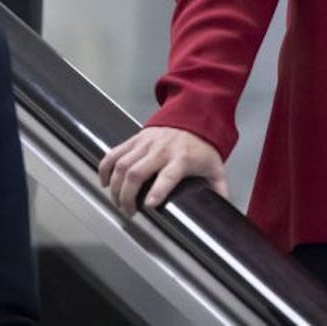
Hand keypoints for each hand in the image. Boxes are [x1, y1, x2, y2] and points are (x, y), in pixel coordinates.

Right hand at [98, 126, 227, 218]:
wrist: (195, 114)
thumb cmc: (203, 145)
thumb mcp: (215, 167)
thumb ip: (218, 189)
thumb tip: (222, 209)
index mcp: (181, 158)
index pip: (167, 176)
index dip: (157, 191)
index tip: (147, 205)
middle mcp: (161, 150)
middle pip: (136, 173)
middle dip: (127, 196)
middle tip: (128, 212)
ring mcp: (146, 143)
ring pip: (122, 165)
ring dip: (115, 187)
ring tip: (118, 202)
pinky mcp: (136, 138)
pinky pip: (114, 153)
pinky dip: (105, 168)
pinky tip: (104, 182)